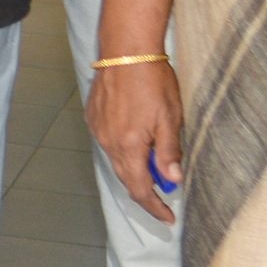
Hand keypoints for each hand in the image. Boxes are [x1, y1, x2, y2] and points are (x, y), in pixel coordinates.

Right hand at [87, 57, 183, 225]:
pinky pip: (108, 141)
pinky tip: (136, 137)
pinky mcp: (93, 117)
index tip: (168, 217)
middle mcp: (108, 142)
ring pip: (117, 159)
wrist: (126, 50)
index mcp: (128, 146)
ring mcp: (98, 129)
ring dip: (135, 166)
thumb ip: (169, 152)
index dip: (154, 206)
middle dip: (146, 189)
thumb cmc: (152, 80)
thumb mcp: (170, 118)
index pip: (140, 189)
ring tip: (154, 159)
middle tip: (166, 195)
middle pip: (126, 177)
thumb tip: (173, 180)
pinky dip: (124, 148)